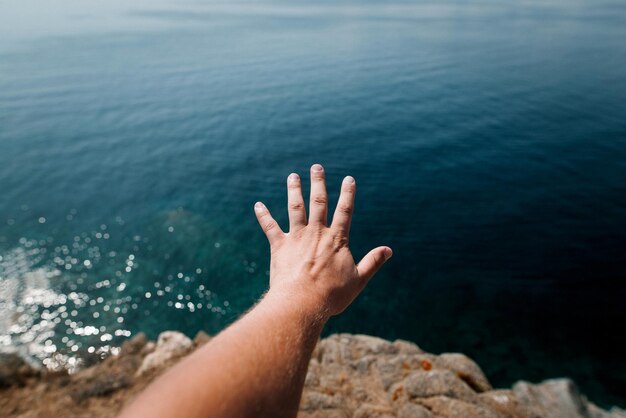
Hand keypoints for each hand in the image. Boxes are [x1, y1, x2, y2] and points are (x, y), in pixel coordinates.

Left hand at [254, 164, 391, 317]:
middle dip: (318, 183)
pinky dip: (264, 215)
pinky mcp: (279, 246)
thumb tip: (389, 250)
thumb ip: (373, 262)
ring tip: (293, 176)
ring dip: (294, 190)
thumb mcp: (358, 280)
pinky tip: (258, 205)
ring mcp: (297, 237)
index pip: (345, 211)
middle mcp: (317, 233)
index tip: (349, 179)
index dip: (348, 194)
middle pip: (319, 202)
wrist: (302, 302)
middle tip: (316, 167)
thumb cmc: (332, 295)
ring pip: (295, 208)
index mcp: (337, 239)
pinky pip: (270, 227)